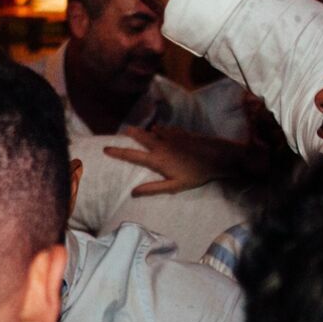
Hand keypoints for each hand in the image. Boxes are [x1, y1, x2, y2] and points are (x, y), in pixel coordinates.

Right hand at [105, 126, 255, 196]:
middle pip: (141, 137)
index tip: (105, 148)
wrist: (217, 157)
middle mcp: (160, 145)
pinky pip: (166, 129)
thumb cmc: (196, 174)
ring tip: (139, 130)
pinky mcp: (181, 133)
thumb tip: (133, 192)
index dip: (117, 152)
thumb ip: (153, 188)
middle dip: (131, 133)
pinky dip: (161, 129)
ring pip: (153, 131)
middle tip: (123, 131)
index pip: (131, 155)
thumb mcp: (174, 186)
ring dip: (145, 131)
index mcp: (156, 159)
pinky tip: (160, 129)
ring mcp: (171, 137)